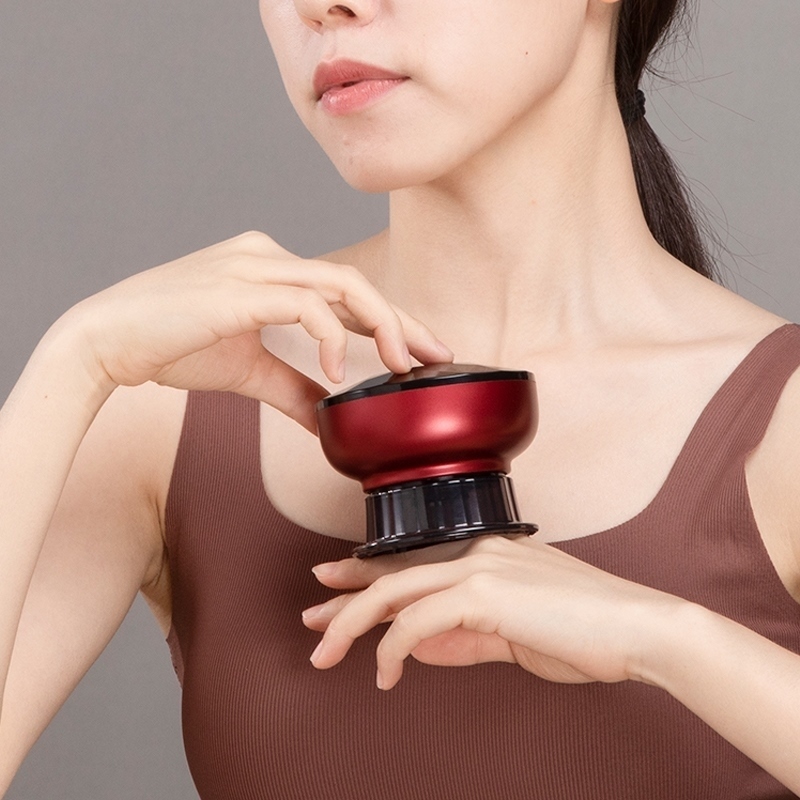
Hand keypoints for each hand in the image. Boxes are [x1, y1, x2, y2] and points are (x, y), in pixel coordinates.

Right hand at [54, 231, 452, 431]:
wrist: (106, 341)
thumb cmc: (171, 346)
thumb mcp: (248, 370)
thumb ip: (292, 387)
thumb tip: (328, 417)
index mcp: (271, 269)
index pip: (345, 291)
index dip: (389, 319)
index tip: (420, 351)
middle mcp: (268, 257)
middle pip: (355, 284)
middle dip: (401, 321)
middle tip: (436, 355)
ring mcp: (254, 266)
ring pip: (341, 285)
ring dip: (381, 324)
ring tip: (400, 364)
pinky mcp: (240, 287)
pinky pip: (304, 303)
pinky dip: (330, 335)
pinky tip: (338, 368)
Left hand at [304, 536, 685, 688]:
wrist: (639, 629)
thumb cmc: (586, 634)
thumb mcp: (514, 638)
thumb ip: (465, 638)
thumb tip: (420, 649)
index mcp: (486, 555)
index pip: (412, 564)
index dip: (367, 574)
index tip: (334, 584)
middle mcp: (477, 552)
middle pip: (393, 573)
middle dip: (345, 597)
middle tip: (310, 618)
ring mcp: (480, 567)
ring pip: (395, 591)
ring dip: (353, 624)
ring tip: (325, 652)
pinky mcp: (485, 592)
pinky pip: (419, 620)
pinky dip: (395, 648)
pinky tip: (386, 673)